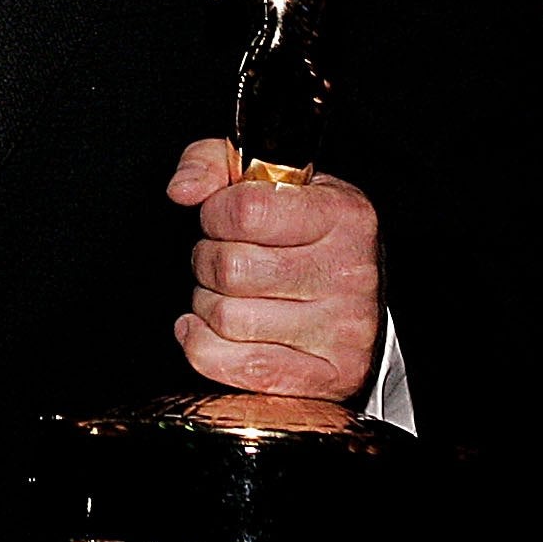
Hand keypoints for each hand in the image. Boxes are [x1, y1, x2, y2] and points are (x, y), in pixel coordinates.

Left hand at [165, 138, 380, 398]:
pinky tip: (209, 329)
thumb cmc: (306, 236)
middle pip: (231, 269)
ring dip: (208, 305)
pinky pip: (236, 366)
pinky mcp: (327, 377)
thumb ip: (212, 163)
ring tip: (231, 294)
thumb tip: (183, 189)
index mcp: (343, 215)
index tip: (223, 218)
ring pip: (226, 318)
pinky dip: (204, 347)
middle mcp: (349, 272)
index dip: (215, 213)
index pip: (246, 210)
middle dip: (208, 262)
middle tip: (226, 259)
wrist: (359, 298)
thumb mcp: (270, 179)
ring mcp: (341, 330)